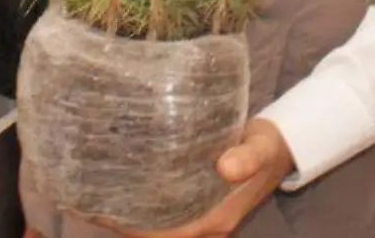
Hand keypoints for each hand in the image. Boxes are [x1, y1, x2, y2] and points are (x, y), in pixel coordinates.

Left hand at [102, 118, 296, 237]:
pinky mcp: (200, 208)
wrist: (283, 147)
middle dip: (125, 228)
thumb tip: (226, 168)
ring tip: (99, 199)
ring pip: (160, 230)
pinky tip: (125, 193)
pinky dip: (145, 212)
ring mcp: (203, 221)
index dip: (135, 231)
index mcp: (215, 221)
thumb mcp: (261, 147)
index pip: (167, 236)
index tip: (105, 214)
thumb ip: (247, 158)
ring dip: (133, 222)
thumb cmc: (268, 145)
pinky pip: (166, 218)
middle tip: (91, 203)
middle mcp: (206, 227)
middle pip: (158, 236)